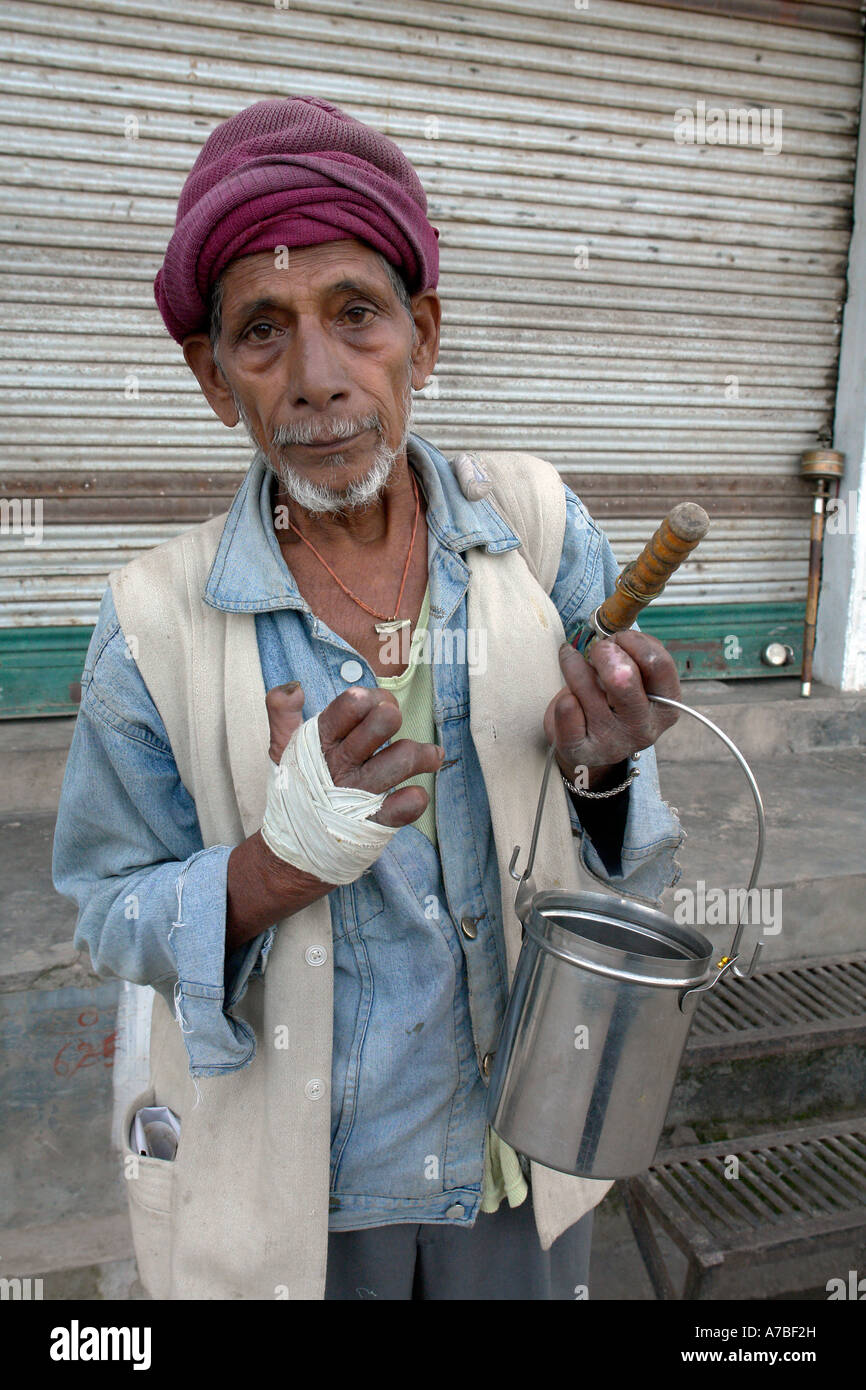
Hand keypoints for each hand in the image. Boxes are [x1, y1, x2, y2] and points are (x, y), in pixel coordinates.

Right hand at [265, 681, 443, 828]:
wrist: (293, 848)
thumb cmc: (298, 787)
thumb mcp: (283, 748)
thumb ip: (282, 711)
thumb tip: (294, 688)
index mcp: (320, 742)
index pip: (350, 706)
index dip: (371, 698)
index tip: (378, 703)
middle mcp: (341, 766)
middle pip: (380, 726)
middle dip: (392, 716)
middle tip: (396, 720)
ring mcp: (357, 796)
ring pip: (400, 762)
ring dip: (422, 755)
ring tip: (433, 755)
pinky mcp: (372, 823)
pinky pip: (401, 809)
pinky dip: (413, 802)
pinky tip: (416, 794)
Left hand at [543, 630, 680, 781]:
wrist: (589, 744)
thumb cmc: (614, 700)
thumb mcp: (637, 677)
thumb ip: (634, 654)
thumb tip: (615, 632)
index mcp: (666, 706)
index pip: (658, 663)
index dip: (633, 641)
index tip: (619, 638)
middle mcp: (644, 728)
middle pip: (624, 677)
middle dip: (604, 652)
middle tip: (597, 651)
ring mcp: (613, 742)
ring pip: (586, 686)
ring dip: (575, 664)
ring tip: (574, 663)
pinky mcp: (582, 750)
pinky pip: (567, 710)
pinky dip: (563, 697)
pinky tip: (568, 698)